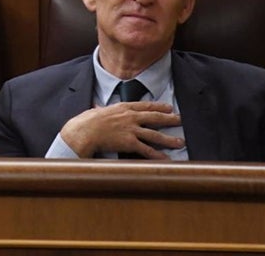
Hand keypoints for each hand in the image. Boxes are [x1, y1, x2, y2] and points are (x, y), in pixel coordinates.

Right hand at [59, 102, 184, 158]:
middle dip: (169, 119)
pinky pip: (147, 150)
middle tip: (180, 120)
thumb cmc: (86, 121)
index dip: (158, 106)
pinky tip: (166, 159)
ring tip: (180, 142)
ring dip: (169, 139)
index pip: (145, 105)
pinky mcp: (130, 143)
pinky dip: (158, 155)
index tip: (168, 107)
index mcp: (122, 108)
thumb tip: (96, 107)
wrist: (84, 131)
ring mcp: (131, 130)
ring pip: (155, 135)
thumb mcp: (96, 111)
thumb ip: (100, 110)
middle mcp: (130, 117)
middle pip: (154, 118)